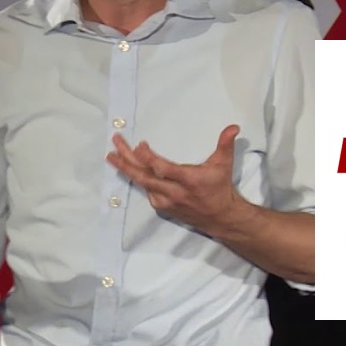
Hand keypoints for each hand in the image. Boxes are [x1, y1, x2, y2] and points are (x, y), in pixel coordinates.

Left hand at [105, 124, 250, 236]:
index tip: (139, 144)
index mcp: (188, 180)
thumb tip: (233, 127)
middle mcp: (174, 192)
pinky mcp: (162, 207)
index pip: (163, 169)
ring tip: (112, 155)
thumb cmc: (220, 187)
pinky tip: (128, 168)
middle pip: (145, 176)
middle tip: (114, 144)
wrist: (220, 218)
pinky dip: (136, 178)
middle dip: (127, 159)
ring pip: (141, 183)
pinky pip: (146, 190)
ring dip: (126, 168)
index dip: (149, 158)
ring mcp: (166, 201)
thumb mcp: (223, 164)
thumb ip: (225, 144)